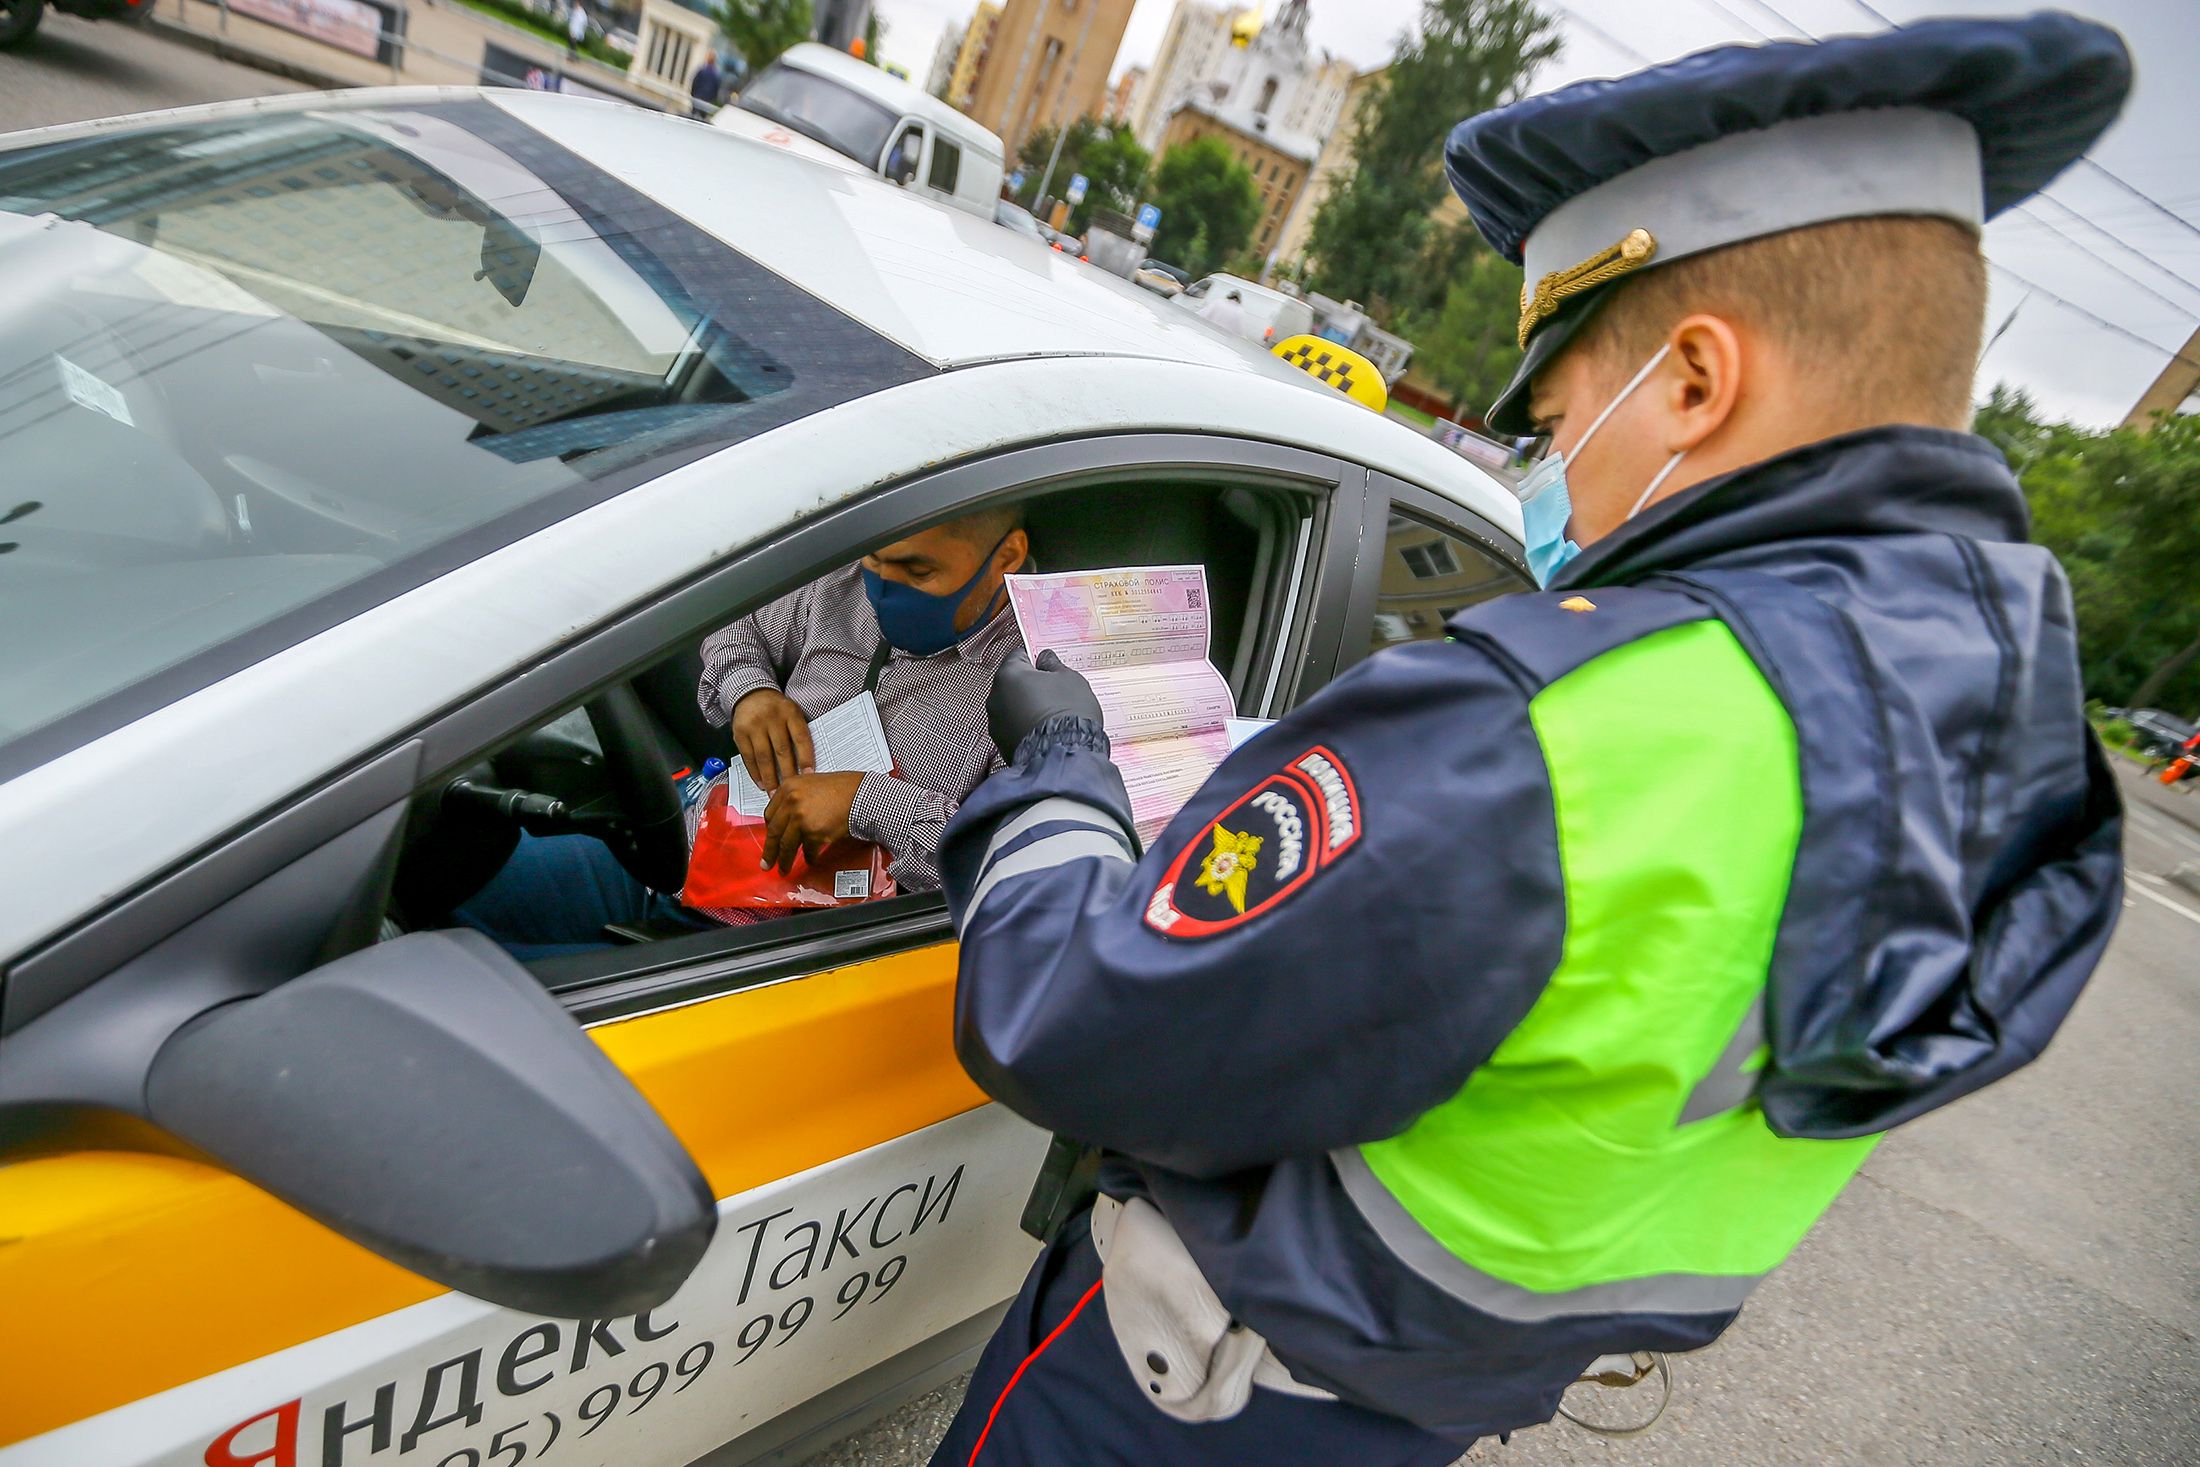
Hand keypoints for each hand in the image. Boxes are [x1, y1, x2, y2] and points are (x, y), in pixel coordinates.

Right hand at [732, 688, 813, 790]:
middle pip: (781, 750)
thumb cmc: (777, 709)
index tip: (809, 775)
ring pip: (763, 756)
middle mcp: (772, 718)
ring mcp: (754, 726)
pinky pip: (748, 757)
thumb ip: (799, 732)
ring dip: (770, 778)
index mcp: (790, 712)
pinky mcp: (740, 733)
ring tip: (775, 793)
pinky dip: (755, 772)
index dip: (806, 757)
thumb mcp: (792, 713)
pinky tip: (761, 784)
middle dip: (787, 773)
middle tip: (791, 791)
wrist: (751, 694)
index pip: (800, 737)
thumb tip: (808, 764)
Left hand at [761, 771, 864, 873]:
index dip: (770, 830)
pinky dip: (809, 857)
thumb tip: (788, 817)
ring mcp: (801, 818)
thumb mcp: (812, 784)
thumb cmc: (844, 789)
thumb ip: (796, 797)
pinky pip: (807, 850)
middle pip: (774, 831)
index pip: (770, 814)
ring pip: (787, 845)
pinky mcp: (814, 833)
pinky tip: (811, 859)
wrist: (863, 795)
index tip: (771, 839)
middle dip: (770, 851)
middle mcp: (791, 802)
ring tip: (784, 868)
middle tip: (767, 862)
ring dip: (785, 860)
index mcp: (788, 787)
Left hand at [988, 649, 1103, 757]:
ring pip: (1012, 707)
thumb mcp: (1070, 679)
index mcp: (1009, 674)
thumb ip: (1053, 664)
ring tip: (1050, 715)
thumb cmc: (1068, 712)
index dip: (1035, 659)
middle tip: (1054, 692)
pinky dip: (1025, 727)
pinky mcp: (1001, 744)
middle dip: (1030, 685)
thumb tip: (1045, 659)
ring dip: (1026, 707)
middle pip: (1012, 682)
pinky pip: (1013, 728)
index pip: (1019, 655)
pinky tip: (1044, 731)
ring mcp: (995, 723)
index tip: (1048, 666)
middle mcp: (995, 697)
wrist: (1065, 755)